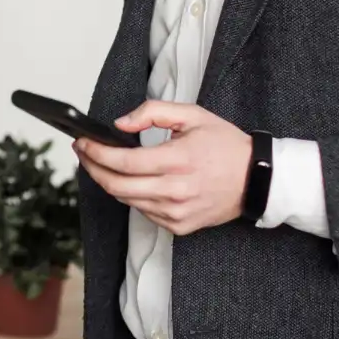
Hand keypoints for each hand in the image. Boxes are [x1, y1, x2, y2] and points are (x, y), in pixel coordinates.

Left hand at [73, 100, 250, 235]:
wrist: (256, 179)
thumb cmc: (225, 145)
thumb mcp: (192, 115)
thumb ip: (152, 113)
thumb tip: (120, 124)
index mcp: (177, 160)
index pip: (123, 161)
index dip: (96, 153)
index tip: (82, 143)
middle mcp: (175, 190)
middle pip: (116, 185)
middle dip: (93, 168)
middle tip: (84, 154)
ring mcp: (176, 212)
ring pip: (127, 200)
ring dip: (110, 182)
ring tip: (102, 164)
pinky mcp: (179, 226)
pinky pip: (143, 212)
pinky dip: (132, 196)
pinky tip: (132, 181)